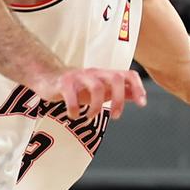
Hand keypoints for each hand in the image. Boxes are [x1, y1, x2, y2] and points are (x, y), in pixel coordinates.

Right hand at [29, 67, 146, 119]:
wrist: (48, 78)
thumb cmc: (80, 87)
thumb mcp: (102, 89)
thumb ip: (120, 92)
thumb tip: (139, 97)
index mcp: (106, 75)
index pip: (128, 75)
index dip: (138, 87)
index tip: (141, 104)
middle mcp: (95, 73)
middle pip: (116, 79)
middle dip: (119, 100)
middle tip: (116, 116)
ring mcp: (79, 76)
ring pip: (96, 87)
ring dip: (97, 106)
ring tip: (91, 116)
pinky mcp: (64, 82)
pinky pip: (72, 95)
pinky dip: (75, 109)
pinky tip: (74, 115)